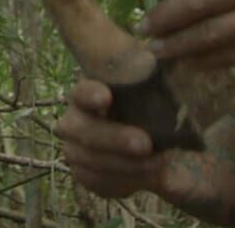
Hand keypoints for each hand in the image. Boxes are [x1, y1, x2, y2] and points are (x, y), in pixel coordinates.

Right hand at [54, 79, 170, 198]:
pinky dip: (123, 182)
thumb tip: (156, 52)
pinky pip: (97, 183)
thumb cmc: (153, 106)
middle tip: (145, 143)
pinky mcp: (85, 174)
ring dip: (125, 165)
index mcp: (89, 92)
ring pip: (89, 160)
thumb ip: (152, 70)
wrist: (157, 142)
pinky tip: (148, 177)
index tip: (107, 98)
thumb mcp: (157, 85)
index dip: (90, 94)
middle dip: (114, 138)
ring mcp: (76, 149)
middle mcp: (75, 120)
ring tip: (159, 163)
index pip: (81, 91)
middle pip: (83, 130)